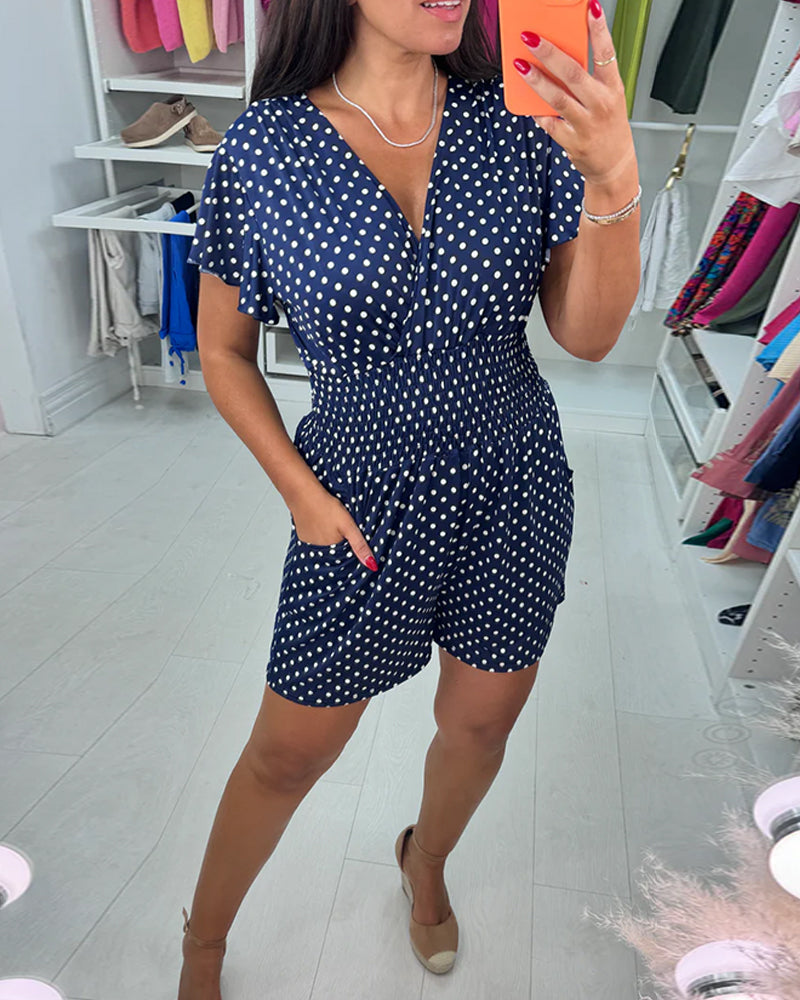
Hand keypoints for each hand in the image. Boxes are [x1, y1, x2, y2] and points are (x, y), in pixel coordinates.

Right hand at [290, 490, 378, 570]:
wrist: (304, 494)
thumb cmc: (326, 507)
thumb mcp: (348, 526)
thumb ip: (360, 545)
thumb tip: (372, 565)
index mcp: (332, 551)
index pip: (346, 557)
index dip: (352, 549)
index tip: (353, 539)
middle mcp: (319, 552)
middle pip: (336, 552)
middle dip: (341, 544)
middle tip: (342, 527)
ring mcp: (309, 545)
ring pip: (325, 546)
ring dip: (330, 539)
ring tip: (332, 524)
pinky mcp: (303, 537)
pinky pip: (315, 540)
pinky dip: (320, 534)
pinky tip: (322, 524)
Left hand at [514, 0, 636, 189]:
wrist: (613, 166)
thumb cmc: (608, 127)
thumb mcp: (608, 98)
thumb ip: (589, 79)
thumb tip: (560, 58)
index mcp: (613, 88)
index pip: (607, 54)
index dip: (599, 30)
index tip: (591, 8)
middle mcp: (601, 104)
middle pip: (574, 73)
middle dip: (550, 53)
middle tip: (531, 38)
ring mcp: (586, 124)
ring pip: (557, 98)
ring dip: (536, 80)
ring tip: (520, 65)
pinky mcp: (572, 142)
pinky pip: (549, 123)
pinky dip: (537, 111)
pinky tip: (526, 101)